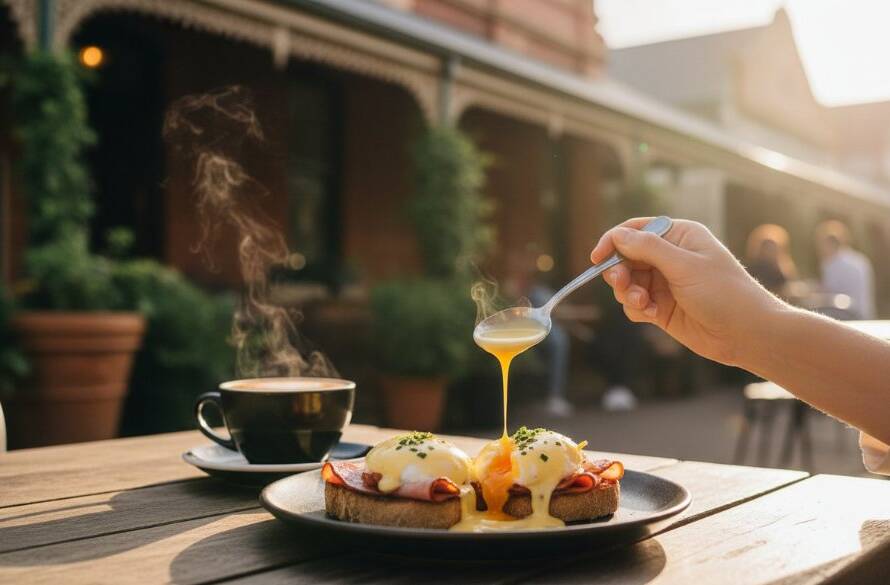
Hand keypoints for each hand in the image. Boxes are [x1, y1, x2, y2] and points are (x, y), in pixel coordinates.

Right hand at [590, 218, 782, 365]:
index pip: (636, 230)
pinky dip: (638, 310)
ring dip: (629, 294)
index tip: (597, 258)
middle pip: (626, 258)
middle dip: (620, 273)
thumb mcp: (684, 265)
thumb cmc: (724, 292)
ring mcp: (665, 283)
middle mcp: (670, 257)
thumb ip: (648, 249)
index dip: (613, 241)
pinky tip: (654, 316)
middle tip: (624, 286)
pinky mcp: (662, 307)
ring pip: (628, 283)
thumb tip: (617, 236)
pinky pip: (635, 304)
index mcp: (679, 236)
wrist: (746, 333)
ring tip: (645, 305)